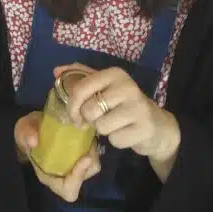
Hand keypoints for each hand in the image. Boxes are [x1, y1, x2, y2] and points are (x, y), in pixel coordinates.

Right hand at [14, 111, 100, 201]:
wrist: (34, 124)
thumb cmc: (28, 132)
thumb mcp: (22, 130)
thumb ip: (26, 134)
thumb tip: (34, 141)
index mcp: (50, 176)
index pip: (69, 189)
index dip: (78, 178)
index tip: (85, 158)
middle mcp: (64, 174)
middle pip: (85, 177)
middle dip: (91, 162)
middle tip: (91, 143)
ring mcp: (73, 164)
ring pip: (92, 166)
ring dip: (94, 152)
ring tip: (89, 136)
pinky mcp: (80, 153)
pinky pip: (92, 154)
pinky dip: (93, 145)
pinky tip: (88, 131)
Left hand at [60, 64, 179, 165]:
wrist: (156, 124)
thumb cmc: (124, 103)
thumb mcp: (105, 86)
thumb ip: (81, 76)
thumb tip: (56, 71)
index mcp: (114, 74)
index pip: (81, 88)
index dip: (72, 105)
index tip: (74, 115)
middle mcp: (127, 87)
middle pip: (89, 110)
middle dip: (89, 120)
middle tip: (98, 119)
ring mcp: (137, 107)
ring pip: (101, 126)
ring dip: (104, 131)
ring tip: (115, 124)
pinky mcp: (143, 128)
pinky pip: (115, 140)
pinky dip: (116, 141)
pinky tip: (126, 133)